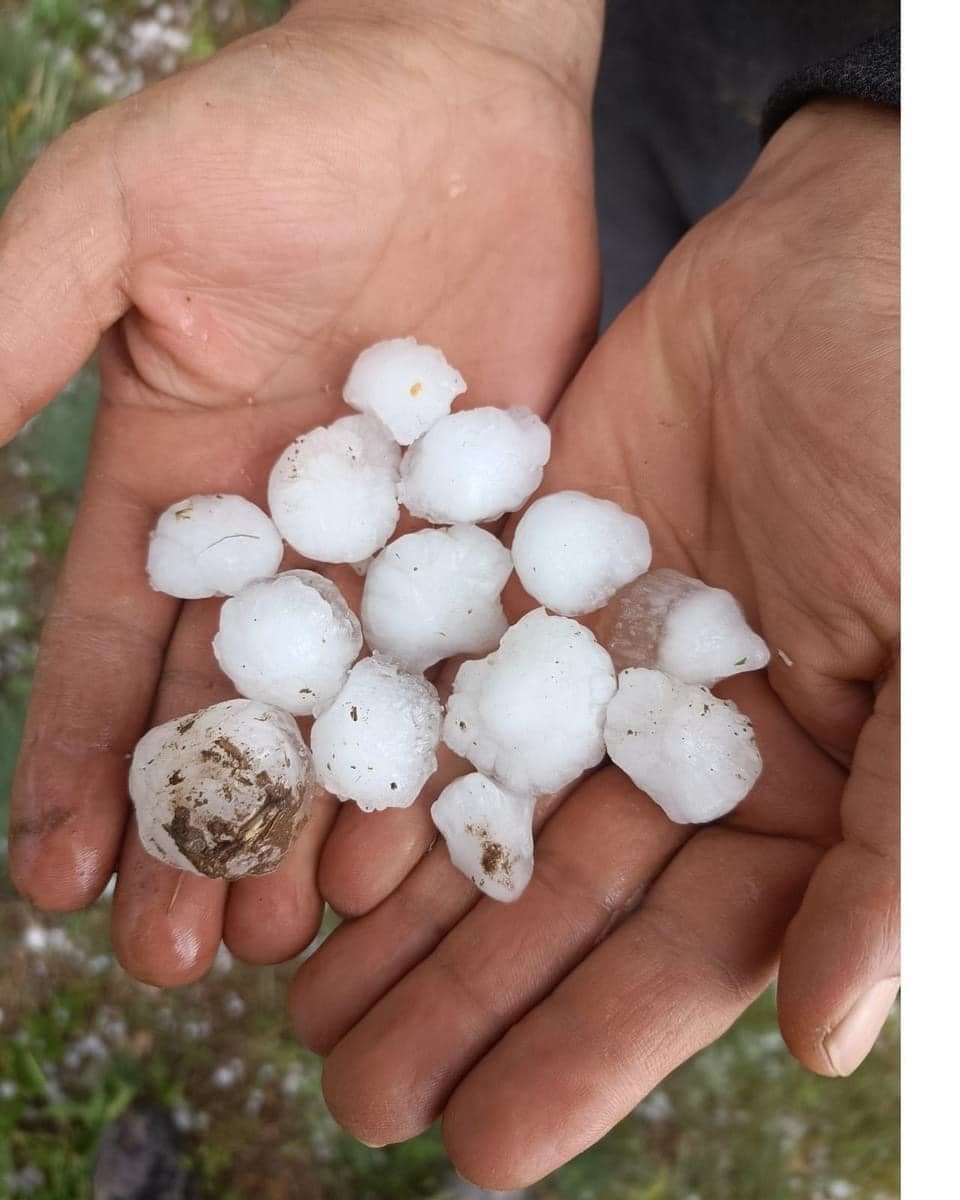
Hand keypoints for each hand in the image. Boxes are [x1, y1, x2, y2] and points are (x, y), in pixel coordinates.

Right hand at [3, 0, 601, 982]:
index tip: (61, 880)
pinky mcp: (503, 527)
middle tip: (186, 956)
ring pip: (350, 712)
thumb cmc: (275, 131)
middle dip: (201, 828)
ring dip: (314, 821)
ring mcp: (398, 544)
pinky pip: (473, 653)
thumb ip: (8, 339)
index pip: (119, 652)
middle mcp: (286, 541)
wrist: (453, 91)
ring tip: (288, 933)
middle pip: (234, 711)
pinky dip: (446, 744)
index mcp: (180, 491)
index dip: (86, 765)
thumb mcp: (110, 226)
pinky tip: (420, 838)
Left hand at [289, 100, 899, 1185]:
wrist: (839, 261)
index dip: (586, 1051)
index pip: (685, 954)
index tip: (485, 1148)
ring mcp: (593, 659)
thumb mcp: (935, 651)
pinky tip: (309, 837)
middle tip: (354, 1092)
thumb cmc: (925, 445)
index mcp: (804, 787)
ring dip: (398, 906)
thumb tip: (834, 1032)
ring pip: (481, 805)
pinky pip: (439, 682)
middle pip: (558, 899)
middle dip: (460, 998)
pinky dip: (379, 758)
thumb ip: (895, 842)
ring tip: (301, 996)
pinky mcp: (524, 574)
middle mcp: (685, 742)